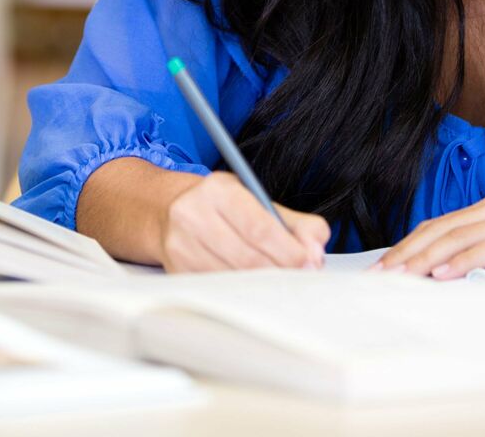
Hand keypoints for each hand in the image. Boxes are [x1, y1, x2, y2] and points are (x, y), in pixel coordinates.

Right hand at [159, 171, 330, 272]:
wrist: (168, 211)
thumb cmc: (221, 207)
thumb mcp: (258, 201)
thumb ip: (295, 224)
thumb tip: (316, 250)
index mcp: (219, 190)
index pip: (258, 227)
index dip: (287, 250)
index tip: (308, 263)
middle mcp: (194, 215)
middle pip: (247, 257)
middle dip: (280, 272)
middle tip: (301, 277)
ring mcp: (181, 246)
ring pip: (232, 278)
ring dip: (263, 287)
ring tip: (279, 283)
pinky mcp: (177, 271)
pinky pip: (218, 289)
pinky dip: (242, 294)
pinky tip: (254, 289)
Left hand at [370, 193, 484, 280]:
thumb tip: (455, 274)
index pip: (441, 225)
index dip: (411, 243)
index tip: (386, 264)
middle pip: (441, 228)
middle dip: (408, 251)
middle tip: (380, 273)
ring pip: (458, 237)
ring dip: (425, 258)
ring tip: (400, 275)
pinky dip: (462, 261)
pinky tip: (442, 275)